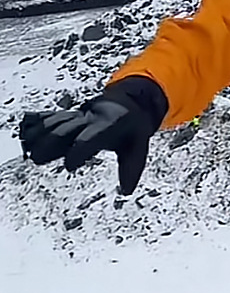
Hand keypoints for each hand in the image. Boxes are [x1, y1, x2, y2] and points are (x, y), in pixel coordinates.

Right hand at [20, 76, 167, 195]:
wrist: (127, 101)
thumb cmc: (132, 127)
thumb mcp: (139, 145)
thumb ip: (131, 167)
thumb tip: (126, 192)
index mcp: (109, 124)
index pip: (92, 136)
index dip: (79, 149)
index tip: (69, 165)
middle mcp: (90, 118)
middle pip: (68, 128)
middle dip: (53, 141)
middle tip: (39, 158)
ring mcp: (78, 115)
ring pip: (57, 121)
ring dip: (42, 134)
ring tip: (30, 149)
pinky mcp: (70, 116)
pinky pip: (52, 118)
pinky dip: (39, 126)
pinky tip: (28, 135)